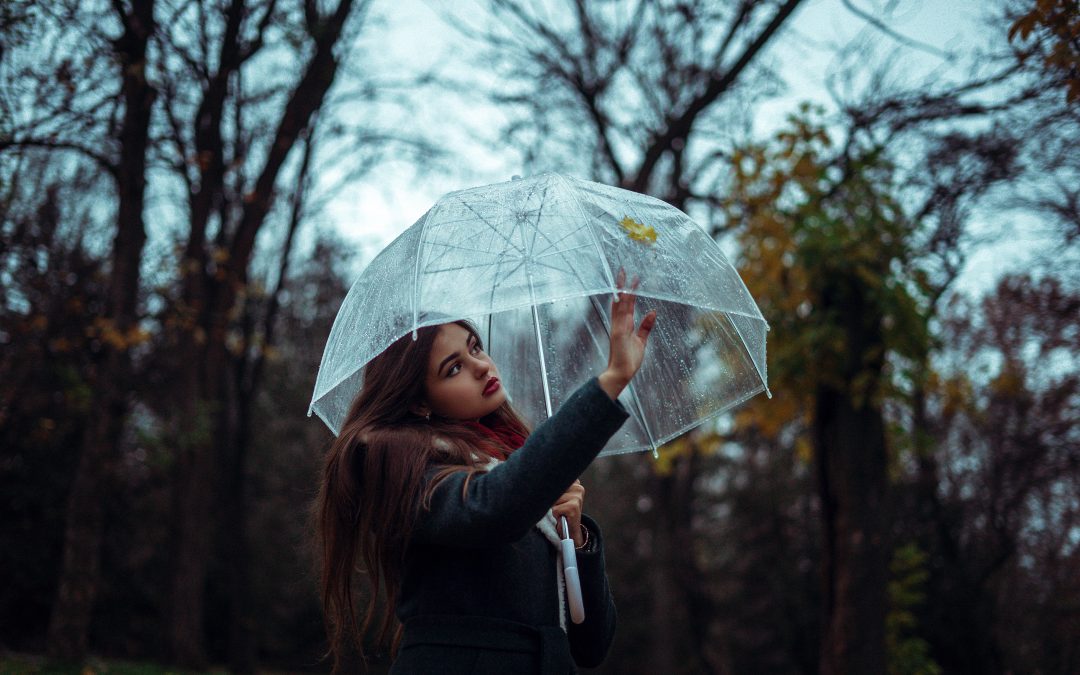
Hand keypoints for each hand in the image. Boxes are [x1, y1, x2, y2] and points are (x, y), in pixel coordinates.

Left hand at [551, 480, 585, 546]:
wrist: (571, 528)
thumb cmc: (563, 509)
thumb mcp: (560, 495)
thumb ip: (557, 487)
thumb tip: (543, 482)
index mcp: (576, 483)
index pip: (558, 478)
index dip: (552, 486)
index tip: (555, 494)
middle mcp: (578, 488)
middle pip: (555, 489)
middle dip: (553, 498)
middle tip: (559, 504)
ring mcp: (577, 498)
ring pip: (554, 499)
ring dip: (554, 507)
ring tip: (561, 510)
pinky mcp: (574, 507)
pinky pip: (556, 509)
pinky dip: (556, 514)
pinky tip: (562, 515)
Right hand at [599, 268, 655, 399]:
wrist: (621, 374)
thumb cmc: (629, 360)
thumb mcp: (641, 341)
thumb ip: (646, 326)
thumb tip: (653, 312)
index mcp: (624, 325)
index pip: (626, 304)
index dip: (630, 292)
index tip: (632, 279)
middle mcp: (619, 323)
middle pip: (620, 300)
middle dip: (622, 285)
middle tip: (623, 269)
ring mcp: (618, 327)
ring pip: (620, 304)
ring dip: (622, 290)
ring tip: (623, 275)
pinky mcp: (619, 332)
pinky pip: (621, 315)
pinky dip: (622, 304)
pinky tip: (625, 294)